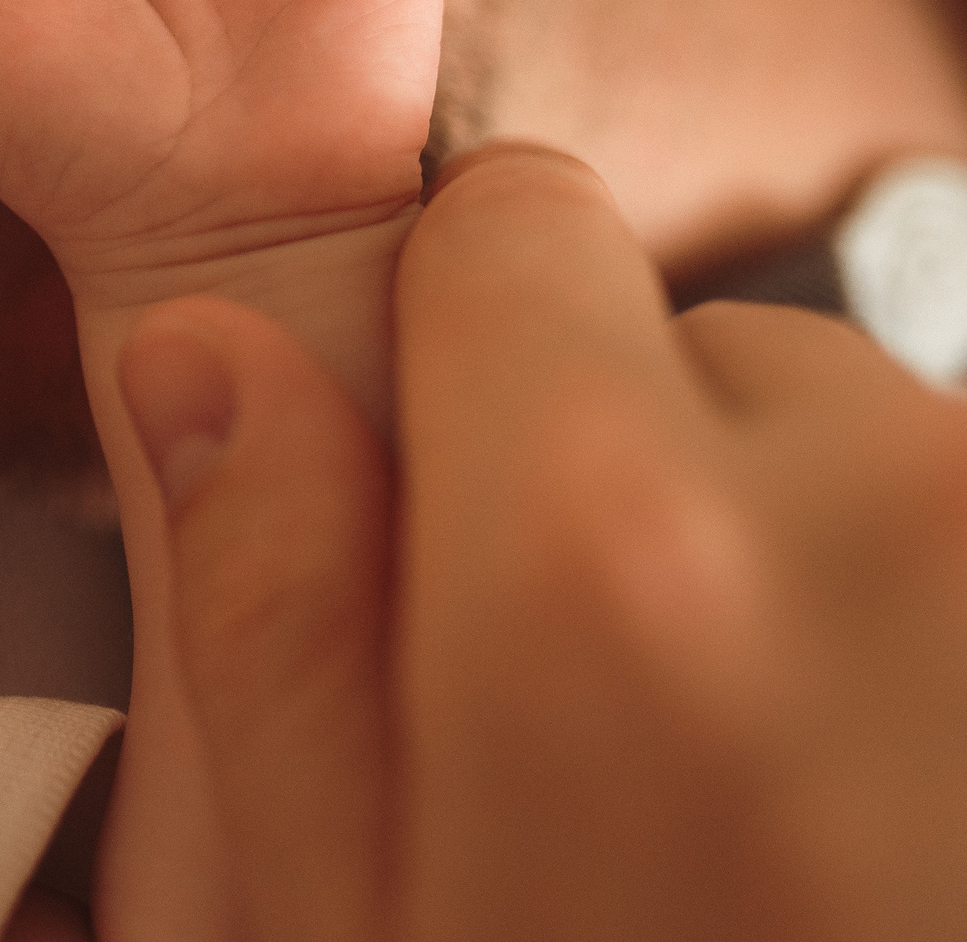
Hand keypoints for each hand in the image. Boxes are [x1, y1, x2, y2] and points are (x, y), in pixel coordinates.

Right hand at [112, 143, 966, 941]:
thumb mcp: (350, 908)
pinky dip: (923, 642)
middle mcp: (874, 499)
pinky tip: (886, 815)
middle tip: (622, 728)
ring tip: (777, 798)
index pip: (512, 218)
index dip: (451, 354)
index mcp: (604, 550)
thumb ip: (272, 607)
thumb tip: (201, 356)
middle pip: (697, 340)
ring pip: (866, 450)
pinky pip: (960, 544)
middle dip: (641, 478)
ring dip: (806, 571)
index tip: (452, 521)